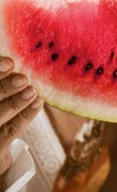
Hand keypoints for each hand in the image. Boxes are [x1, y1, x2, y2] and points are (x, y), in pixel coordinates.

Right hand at [0, 57, 42, 178]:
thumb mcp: (1, 96)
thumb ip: (5, 81)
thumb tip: (18, 60)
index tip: (9, 62)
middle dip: (4, 88)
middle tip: (23, 78)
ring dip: (16, 103)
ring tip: (32, 90)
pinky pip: (11, 131)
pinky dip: (25, 116)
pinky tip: (38, 102)